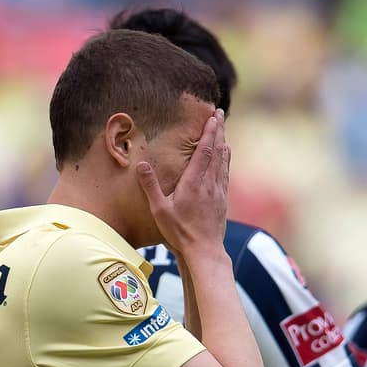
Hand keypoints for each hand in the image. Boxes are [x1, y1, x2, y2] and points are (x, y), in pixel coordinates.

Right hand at [135, 109, 230, 264]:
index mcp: (194, 183)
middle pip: (216, 151)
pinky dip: (225, 160)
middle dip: (218, 131)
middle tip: (219, 114)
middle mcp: (209, 184)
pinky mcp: (222, 200)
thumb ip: (150, 186)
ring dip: (222, 143)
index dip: (209, 133)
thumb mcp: (159, 210)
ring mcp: (218, 192)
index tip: (212, 117)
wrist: (204, 251)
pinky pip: (225, 174)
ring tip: (222, 130)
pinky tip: (225, 156)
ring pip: (222, 161)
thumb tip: (140, 164)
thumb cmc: (180, 232)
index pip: (204, 151)